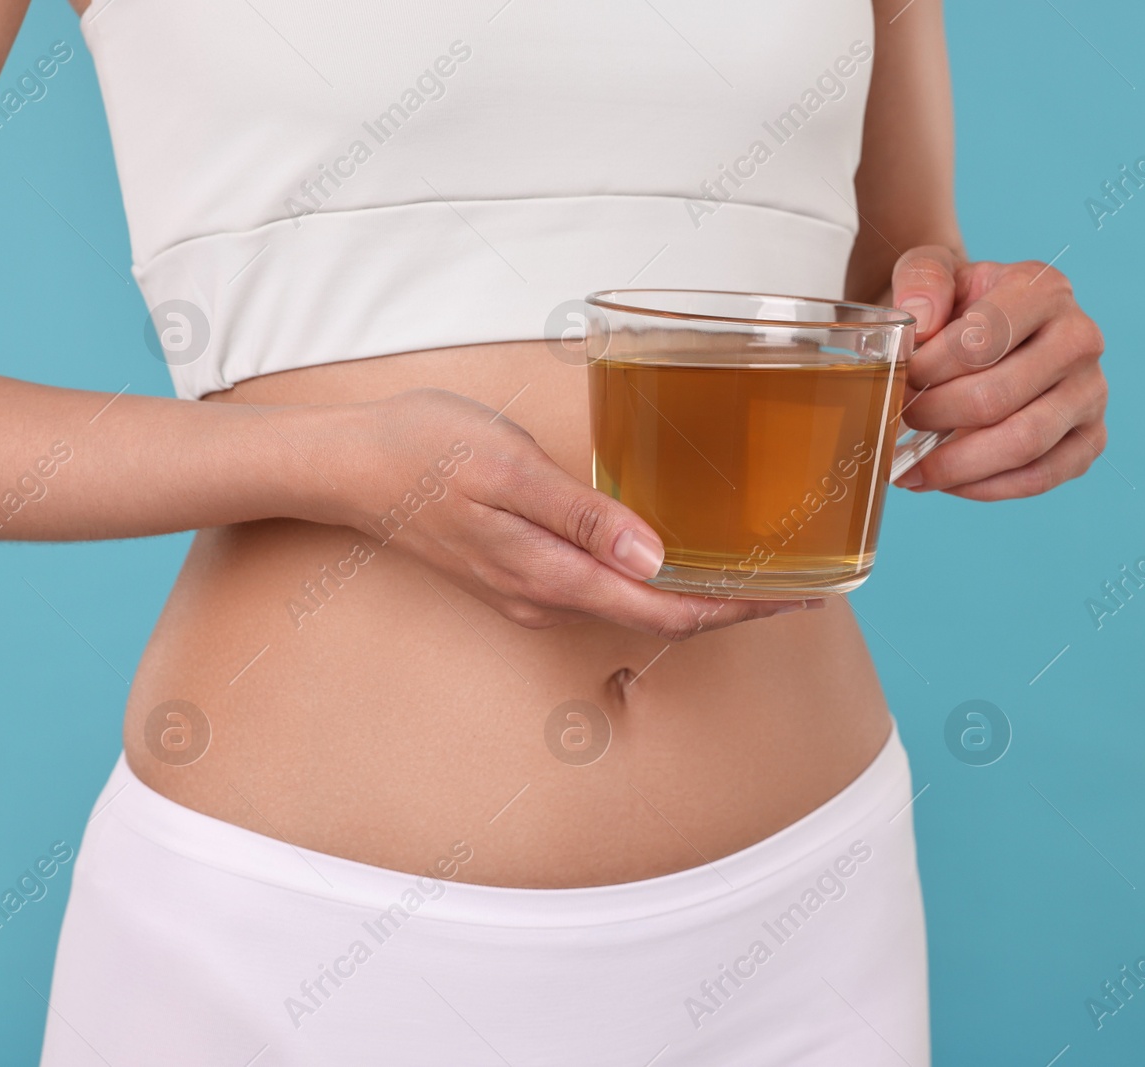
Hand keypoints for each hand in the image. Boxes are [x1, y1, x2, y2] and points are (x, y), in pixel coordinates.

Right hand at [320, 388, 817, 639]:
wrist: (344, 467)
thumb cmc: (424, 454)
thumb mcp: (509, 472)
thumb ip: (583, 518)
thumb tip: (654, 558)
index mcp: (553, 578)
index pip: (670, 610)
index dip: (740, 608)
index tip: (800, 597)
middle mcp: (548, 600)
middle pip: (661, 618)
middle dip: (733, 607)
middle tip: (800, 586)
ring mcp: (532, 593)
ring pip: (636, 607)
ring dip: (698, 597)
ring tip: (755, 571)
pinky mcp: (521, 574)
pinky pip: (607, 591)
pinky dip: (656, 582)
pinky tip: (676, 555)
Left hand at [890, 246, 1107, 499]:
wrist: (984, 331)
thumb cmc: (956, 304)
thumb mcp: (932, 269)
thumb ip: (921, 277)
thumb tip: (919, 317)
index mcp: (1044, 289)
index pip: (982, 339)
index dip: (928, 370)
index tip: (896, 382)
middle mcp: (1080, 339)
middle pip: (995, 398)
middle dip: (933, 417)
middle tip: (897, 423)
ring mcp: (1091, 393)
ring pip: (1021, 443)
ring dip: (953, 463)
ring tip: (910, 467)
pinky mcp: (1089, 440)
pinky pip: (1038, 477)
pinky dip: (983, 487)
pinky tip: (945, 481)